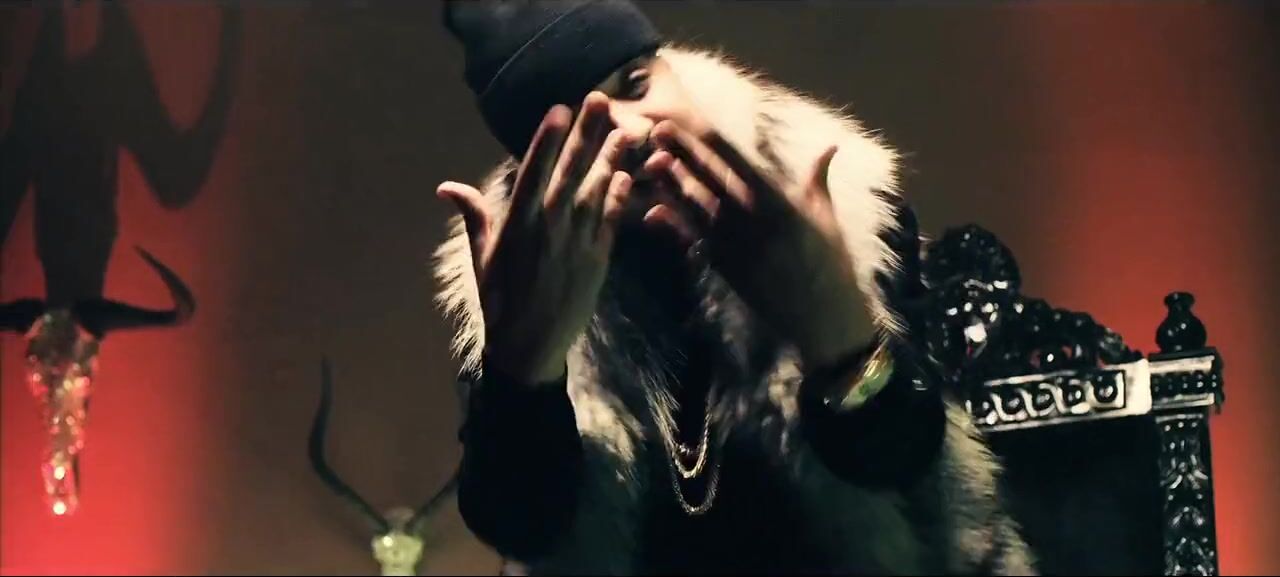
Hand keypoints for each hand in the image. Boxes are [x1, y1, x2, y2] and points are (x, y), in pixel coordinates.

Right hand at [438, 93, 636, 383]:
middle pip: (571, 172)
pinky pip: (611, 221)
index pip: (533, 171)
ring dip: (613, 158)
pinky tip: (627, 175)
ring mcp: (577, 243)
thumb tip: (446, 187)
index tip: (559, 109)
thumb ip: (473, 215)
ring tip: (627, 129)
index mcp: (517, 224)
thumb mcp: (481, 256)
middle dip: (586, 134)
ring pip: (598, 191)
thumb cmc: (499, 299)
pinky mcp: (598, 260)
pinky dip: (619, 197)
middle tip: (600, 100)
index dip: (547, 139)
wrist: (530, 346)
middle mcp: (549, 228)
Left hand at [644, 121, 874, 368]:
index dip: (707, 140)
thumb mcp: (826, 216)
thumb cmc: (828, 261)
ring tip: (651, 163)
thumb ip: (817, 179)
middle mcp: (749, 216)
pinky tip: (654, 211)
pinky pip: (692, 240)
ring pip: (695, 205)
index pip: (735, 161)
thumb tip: (831, 146)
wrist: (819, 312)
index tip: (690, 122)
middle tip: (657, 130)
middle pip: (709, 177)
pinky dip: (672, 225)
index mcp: (776, 198)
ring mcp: (733, 242)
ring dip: (672, 184)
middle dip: (683, 153)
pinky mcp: (723, 265)